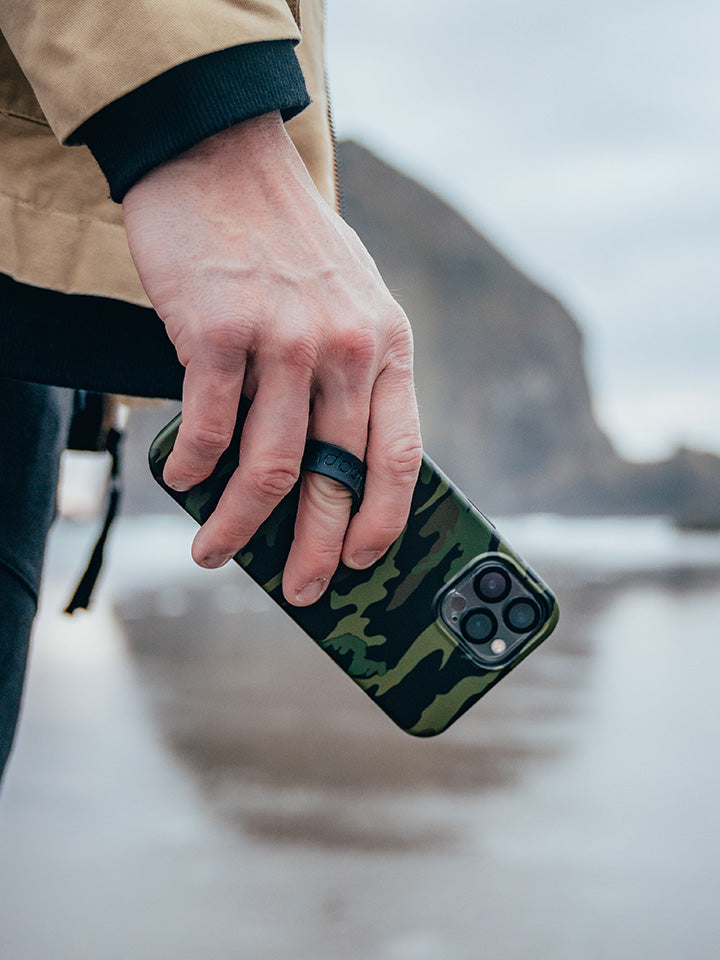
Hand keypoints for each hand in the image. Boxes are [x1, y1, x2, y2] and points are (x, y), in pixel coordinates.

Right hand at [123, 112, 421, 605]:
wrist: (223, 155)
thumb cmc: (287, 239)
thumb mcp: (353, 297)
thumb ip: (357, 369)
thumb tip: (335, 459)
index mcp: (385, 345)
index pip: (399, 456)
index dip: (382, 521)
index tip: (361, 561)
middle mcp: (344, 347)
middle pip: (334, 478)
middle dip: (315, 549)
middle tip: (299, 590)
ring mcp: (283, 339)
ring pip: (268, 468)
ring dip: (238, 525)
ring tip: (216, 552)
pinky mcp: (219, 331)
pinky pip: (207, 427)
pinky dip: (191, 468)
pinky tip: (183, 480)